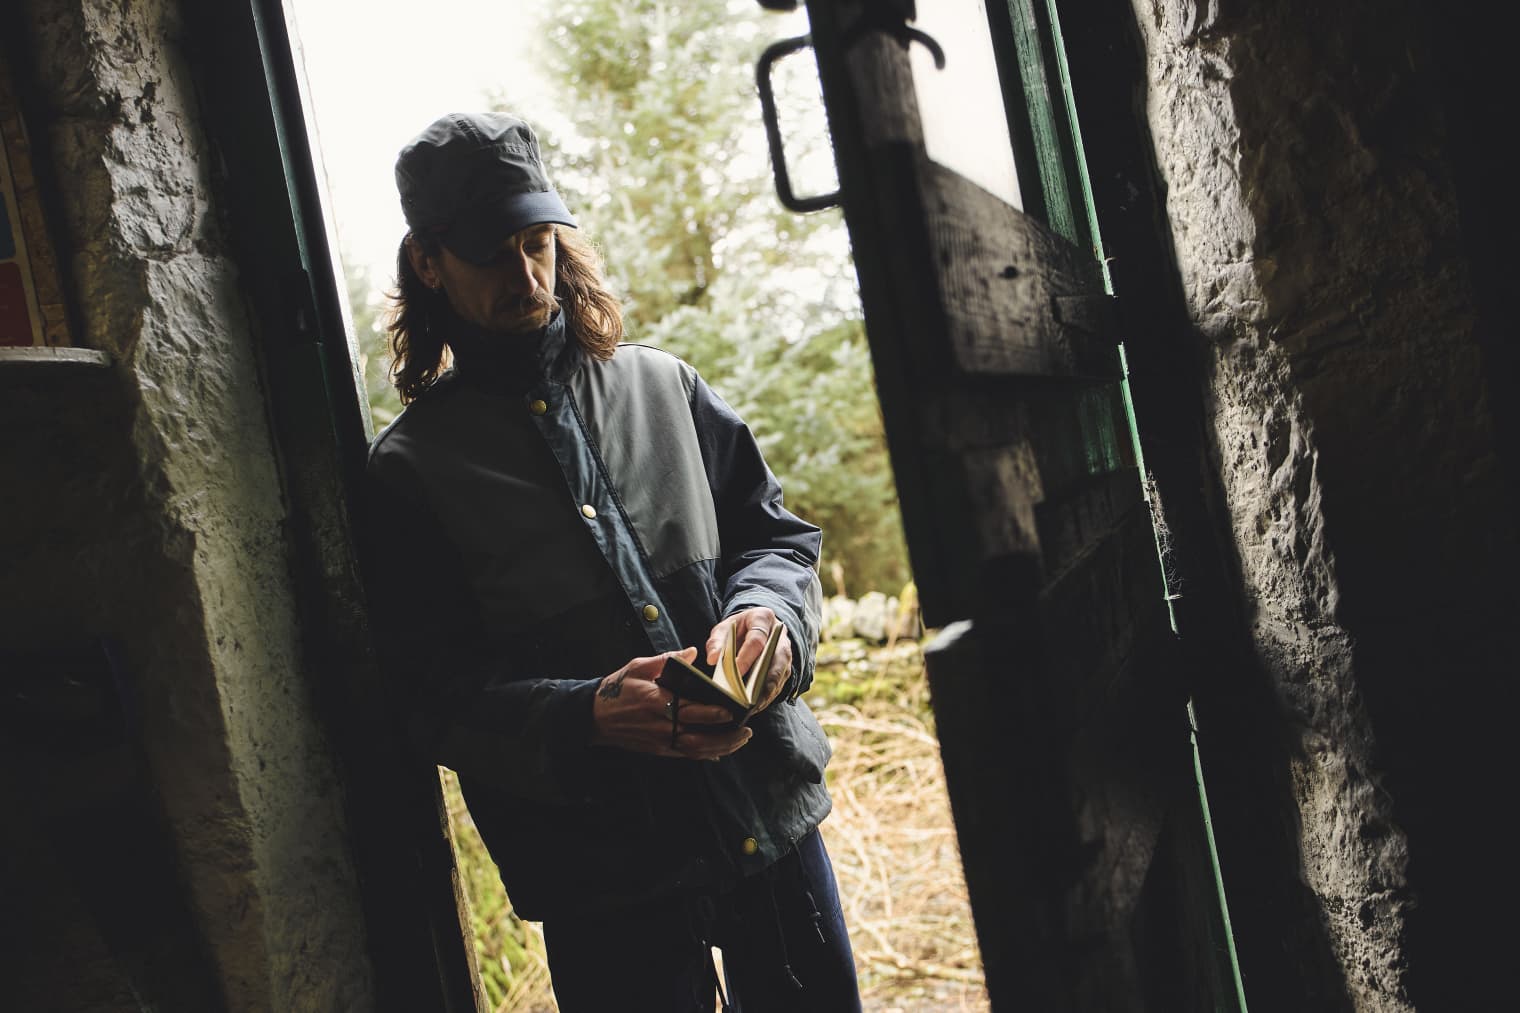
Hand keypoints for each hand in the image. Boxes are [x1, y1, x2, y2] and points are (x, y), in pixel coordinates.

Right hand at [589, 649, 752, 758]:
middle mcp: (660, 725)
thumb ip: (667, 660)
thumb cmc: (618, 688)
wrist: (595, 716)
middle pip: (698, 737)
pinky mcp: (658, 750)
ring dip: (720, 748)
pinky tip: (721, 751)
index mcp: (656, 702)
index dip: (713, 713)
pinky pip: (686, 755)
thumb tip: (692, 653)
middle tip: (746, 730)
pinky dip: (706, 755)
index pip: (690, 710)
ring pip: (696, 750)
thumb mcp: (639, 666)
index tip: (732, 710)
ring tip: (740, 740)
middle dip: (725, 736)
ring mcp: (659, 741)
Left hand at [707, 607, 791, 715]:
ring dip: (767, 693)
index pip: (757, 640)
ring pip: (781, 674)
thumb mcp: (723, 629)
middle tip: (747, 698)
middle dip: (763, 680)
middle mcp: (780, 636)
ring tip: (750, 708)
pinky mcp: (785, 668)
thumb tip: (713, 660)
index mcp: (763, 618)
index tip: (735, 671)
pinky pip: (780, 684)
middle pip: (776, 660)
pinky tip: (754, 708)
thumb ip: (717, 642)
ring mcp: (785, 653)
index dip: (747, 656)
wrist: (753, 627)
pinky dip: (768, 697)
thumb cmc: (737, 629)